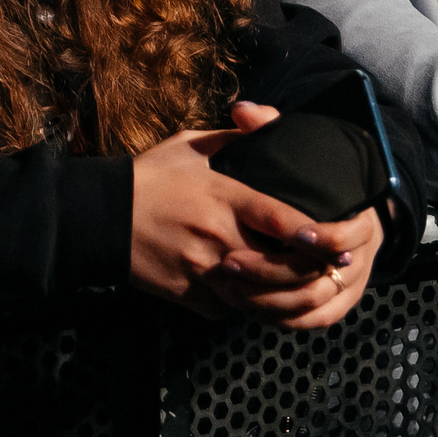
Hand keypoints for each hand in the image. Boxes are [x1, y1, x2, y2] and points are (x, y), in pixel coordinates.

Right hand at [129, 102, 373, 327]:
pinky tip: (254, 297)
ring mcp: (203, 271)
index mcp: (222, 197)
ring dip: (283, 297)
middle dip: (311, 271)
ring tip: (305, 291)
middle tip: (334, 269)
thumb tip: (263, 126)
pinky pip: (228, 310)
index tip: (338, 240)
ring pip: (259, 298)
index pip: (282, 220)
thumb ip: (232, 140)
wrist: (99, 217)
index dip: (316, 235)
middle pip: (280, 267)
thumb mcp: (189, 146)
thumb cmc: (147, 177)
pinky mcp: (188, 295)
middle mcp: (218, 237)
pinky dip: (244, 306)